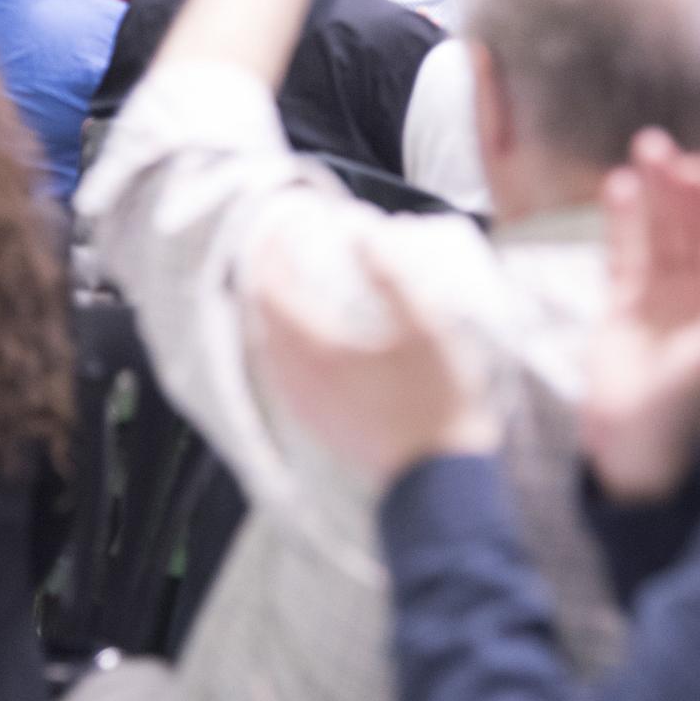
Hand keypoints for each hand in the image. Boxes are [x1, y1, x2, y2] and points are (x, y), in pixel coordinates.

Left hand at [253, 237, 499, 486]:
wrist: (438, 476)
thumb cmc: (437, 399)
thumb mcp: (426, 325)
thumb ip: (392, 275)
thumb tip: (366, 235)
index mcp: (317, 349)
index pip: (271, 288)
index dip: (271, 251)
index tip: (283, 224)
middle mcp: (299, 378)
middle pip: (261, 316)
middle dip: (268, 275)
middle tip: (283, 248)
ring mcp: (305, 404)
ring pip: (267, 347)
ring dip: (272, 310)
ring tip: (291, 285)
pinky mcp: (317, 423)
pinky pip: (281, 373)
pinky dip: (282, 344)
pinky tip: (305, 339)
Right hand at [579, 130, 699, 503]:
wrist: (635, 442)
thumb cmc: (683, 405)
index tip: (699, 172)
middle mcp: (698, 291)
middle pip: (690, 227)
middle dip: (680, 188)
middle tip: (664, 147)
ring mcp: (660, 293)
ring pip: (657, 232)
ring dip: (653, 193)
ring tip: (643, 149)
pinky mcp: (625, 301)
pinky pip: (624, 252)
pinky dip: (622, 221)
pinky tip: (619, 186)